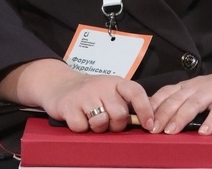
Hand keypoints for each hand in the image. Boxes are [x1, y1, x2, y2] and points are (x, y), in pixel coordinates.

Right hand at [0, 58, 153, 132]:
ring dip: (97, 127)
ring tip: (91, 119)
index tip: (150, 125)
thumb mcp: (111, 92)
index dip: (145, 109)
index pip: (136, 92)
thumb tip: (152, 120)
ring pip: (101, 122)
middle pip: (119, 114)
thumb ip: (128, 103)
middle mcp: (101, 86)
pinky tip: (78, 118)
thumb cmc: (91, 93)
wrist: (59, 84)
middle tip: (107, 121)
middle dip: (115, 125)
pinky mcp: (68, 105)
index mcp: (116, 83)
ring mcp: (84, 95)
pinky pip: (81, 127)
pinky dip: (80, 128)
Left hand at [149, 49, 211, 134]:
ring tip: (170, 132)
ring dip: (180, 118)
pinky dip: (210, 121)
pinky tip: (204, 132)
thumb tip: (164, 119)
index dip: (152, 106)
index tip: (139, 119)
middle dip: (161, 115)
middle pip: (175, 99)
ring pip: (193, 104)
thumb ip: (184, 102)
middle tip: (150, 130)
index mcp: (188, 86)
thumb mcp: (200, 92)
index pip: (165, 93)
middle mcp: (197, 87)